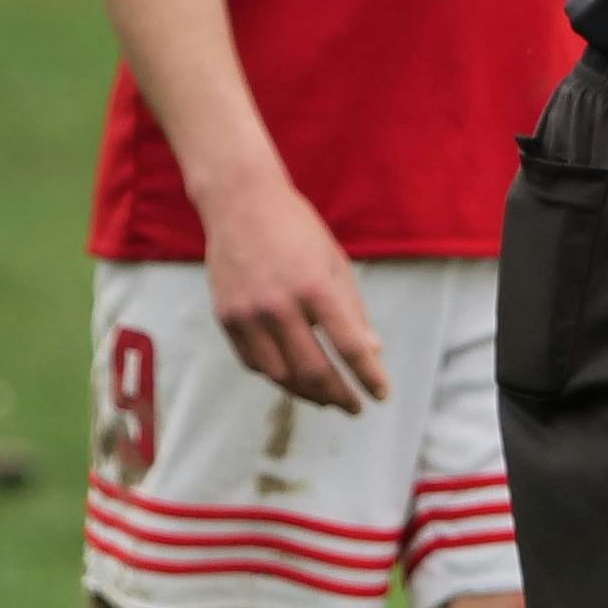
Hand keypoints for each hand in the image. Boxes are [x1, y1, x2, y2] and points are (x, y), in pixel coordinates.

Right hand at [200, 172, 388, 411]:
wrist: (240, 202)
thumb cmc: (296, 230)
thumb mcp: (335, 261)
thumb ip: (353, 309)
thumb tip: (373, 352)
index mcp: (315, 286)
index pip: (349, 346)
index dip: (369, 376)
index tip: (381, 395)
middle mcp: (280, 305)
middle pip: (313, 371)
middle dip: (338, 396)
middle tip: (353, 406)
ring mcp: (248, 314)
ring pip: (281, 376)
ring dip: (307, 393)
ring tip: (326, 398)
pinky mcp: (226, 318)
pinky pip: (254, 362)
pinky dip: (277, 375)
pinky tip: (293, 377)